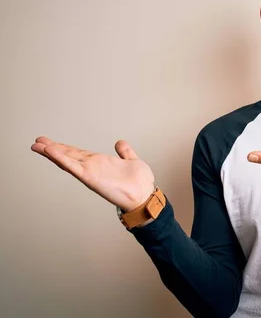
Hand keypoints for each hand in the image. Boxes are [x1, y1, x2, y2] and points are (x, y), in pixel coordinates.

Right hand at [31, 136, 154, 210]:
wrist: (144, 196)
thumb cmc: (140, 183)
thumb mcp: (132, 161)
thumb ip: (124, 152)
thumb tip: (119, 143)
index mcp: (101, 163)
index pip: (78, 153)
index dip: (65, 148)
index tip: (51, 142)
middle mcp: (93, 168)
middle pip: (69, 155)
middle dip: (53, 149)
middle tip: (37, 142)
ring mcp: (91, 173)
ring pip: (68, 160)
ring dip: (53, 152)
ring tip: (38, 146)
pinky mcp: (91, 178)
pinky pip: (74, 167)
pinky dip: (62, 159)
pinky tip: (51, 152)